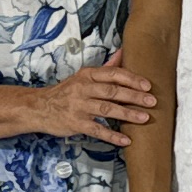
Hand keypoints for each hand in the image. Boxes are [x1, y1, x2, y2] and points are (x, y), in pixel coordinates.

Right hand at [29, 62, 157, 145]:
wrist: (39, 107)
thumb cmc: (66, 92)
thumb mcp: (84, 77)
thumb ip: (106, 68)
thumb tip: (124, 51)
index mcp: (87, 75)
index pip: (113, 74)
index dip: (131, 79)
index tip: (147, 85)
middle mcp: (83, 89)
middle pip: (112, 91)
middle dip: (134, 96)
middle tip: (152, 101)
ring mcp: (79, 107)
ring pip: (106, 109)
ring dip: (127, 114)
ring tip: (144, 118)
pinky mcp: (76, 123)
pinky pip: (97, 130)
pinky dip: (112, 136)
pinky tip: (126, 140)